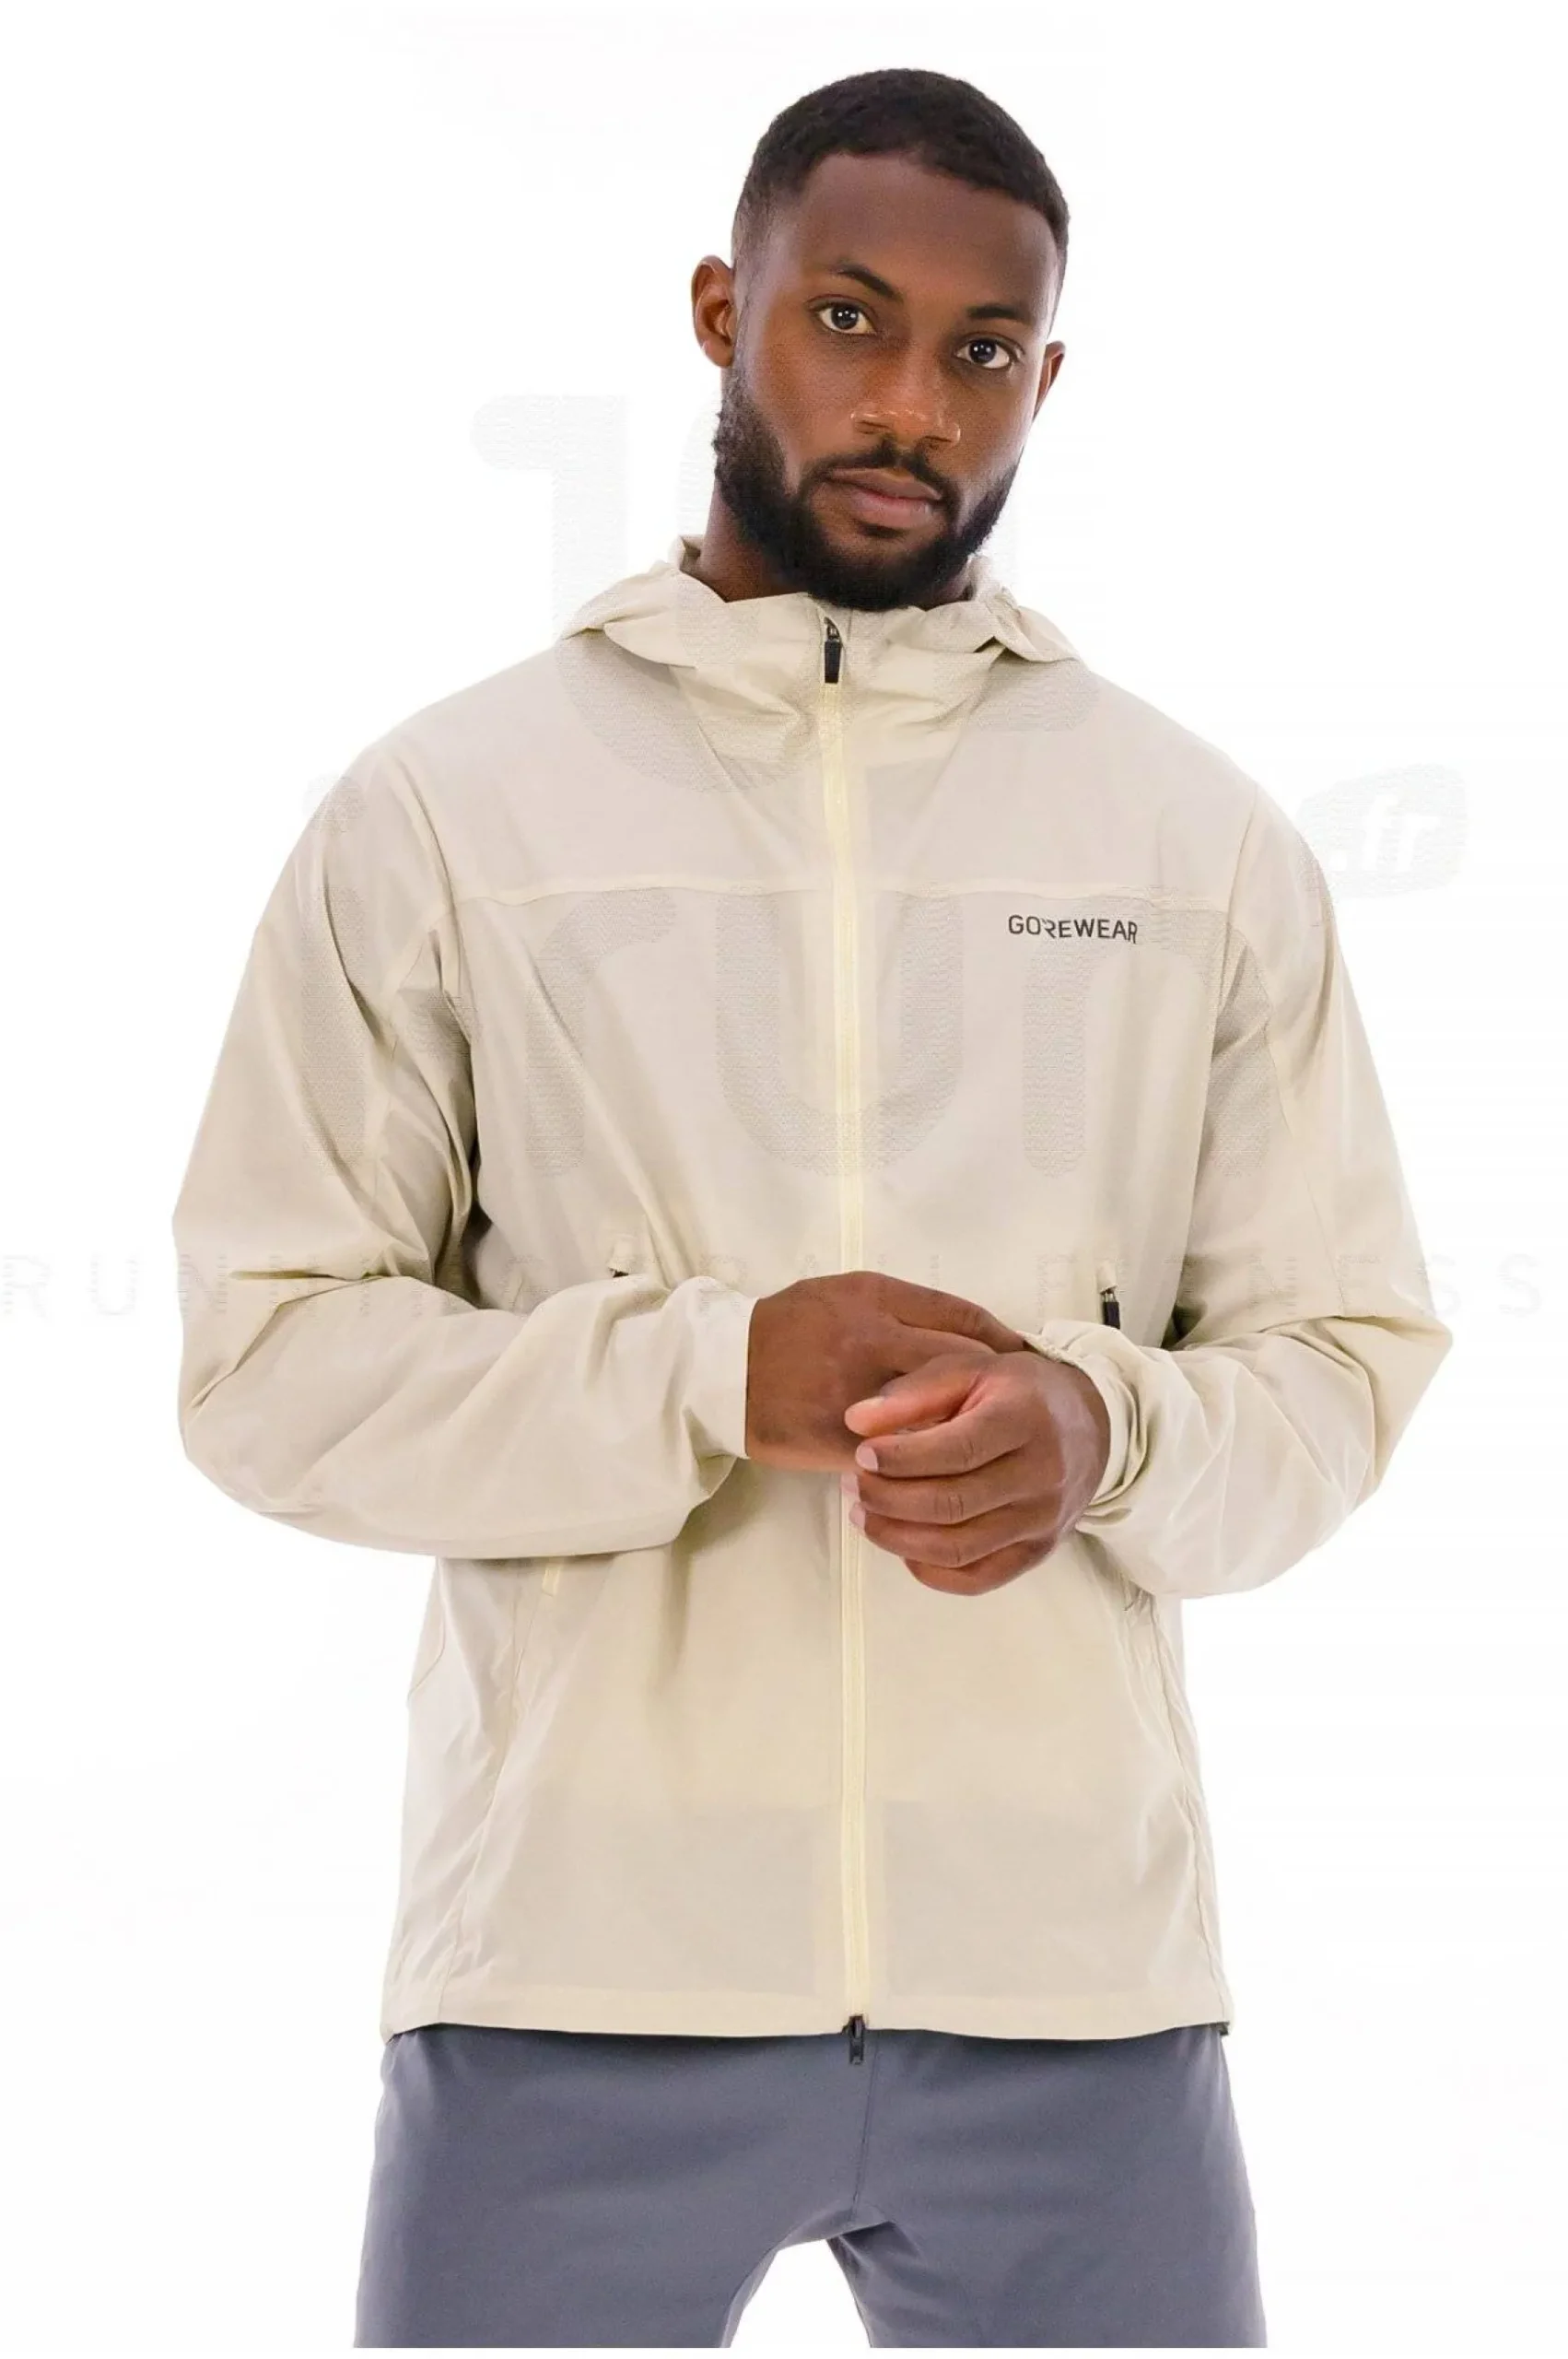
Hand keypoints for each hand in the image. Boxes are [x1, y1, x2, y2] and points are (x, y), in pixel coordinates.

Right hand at [744, 1272, 1030, 1473]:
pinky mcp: (834, 1438)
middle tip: (1020, 1406)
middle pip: (960, 1366)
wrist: (717, 1371)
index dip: (1001, 1342)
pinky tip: (941, 1470)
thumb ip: (898, 1306)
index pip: (961, 1318)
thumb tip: (963, 1328)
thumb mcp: (840, 1293)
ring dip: (964, 1430)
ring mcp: (852, 1392)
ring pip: (932, 1416)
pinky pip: (896, 1456)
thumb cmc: (786, 1326)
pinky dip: (923, 1463)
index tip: (1025, 1361)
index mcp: (872, 1299)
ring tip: (989, 1441)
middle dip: (996, 1388)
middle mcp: (868, 1340)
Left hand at [839, 1349, 1111, 1595]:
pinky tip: (902, 1544)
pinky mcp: (1037, 1552)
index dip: (902, 1459)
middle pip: (953, 1504)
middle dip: (889, 1499)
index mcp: (1025, 1419)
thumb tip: (857, 1422)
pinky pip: (976, 1579)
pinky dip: (929, 1570)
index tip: (862, 1455)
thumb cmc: (1019, 1393)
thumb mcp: (971, 1369)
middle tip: (854, 1485)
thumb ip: (914, 1392)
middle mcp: (1041, 1475)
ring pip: (958, 1548)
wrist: (1090, 1428)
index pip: (958, 1450)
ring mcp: (1042, 1521)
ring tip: (865, 1514)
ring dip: (898, 1538)